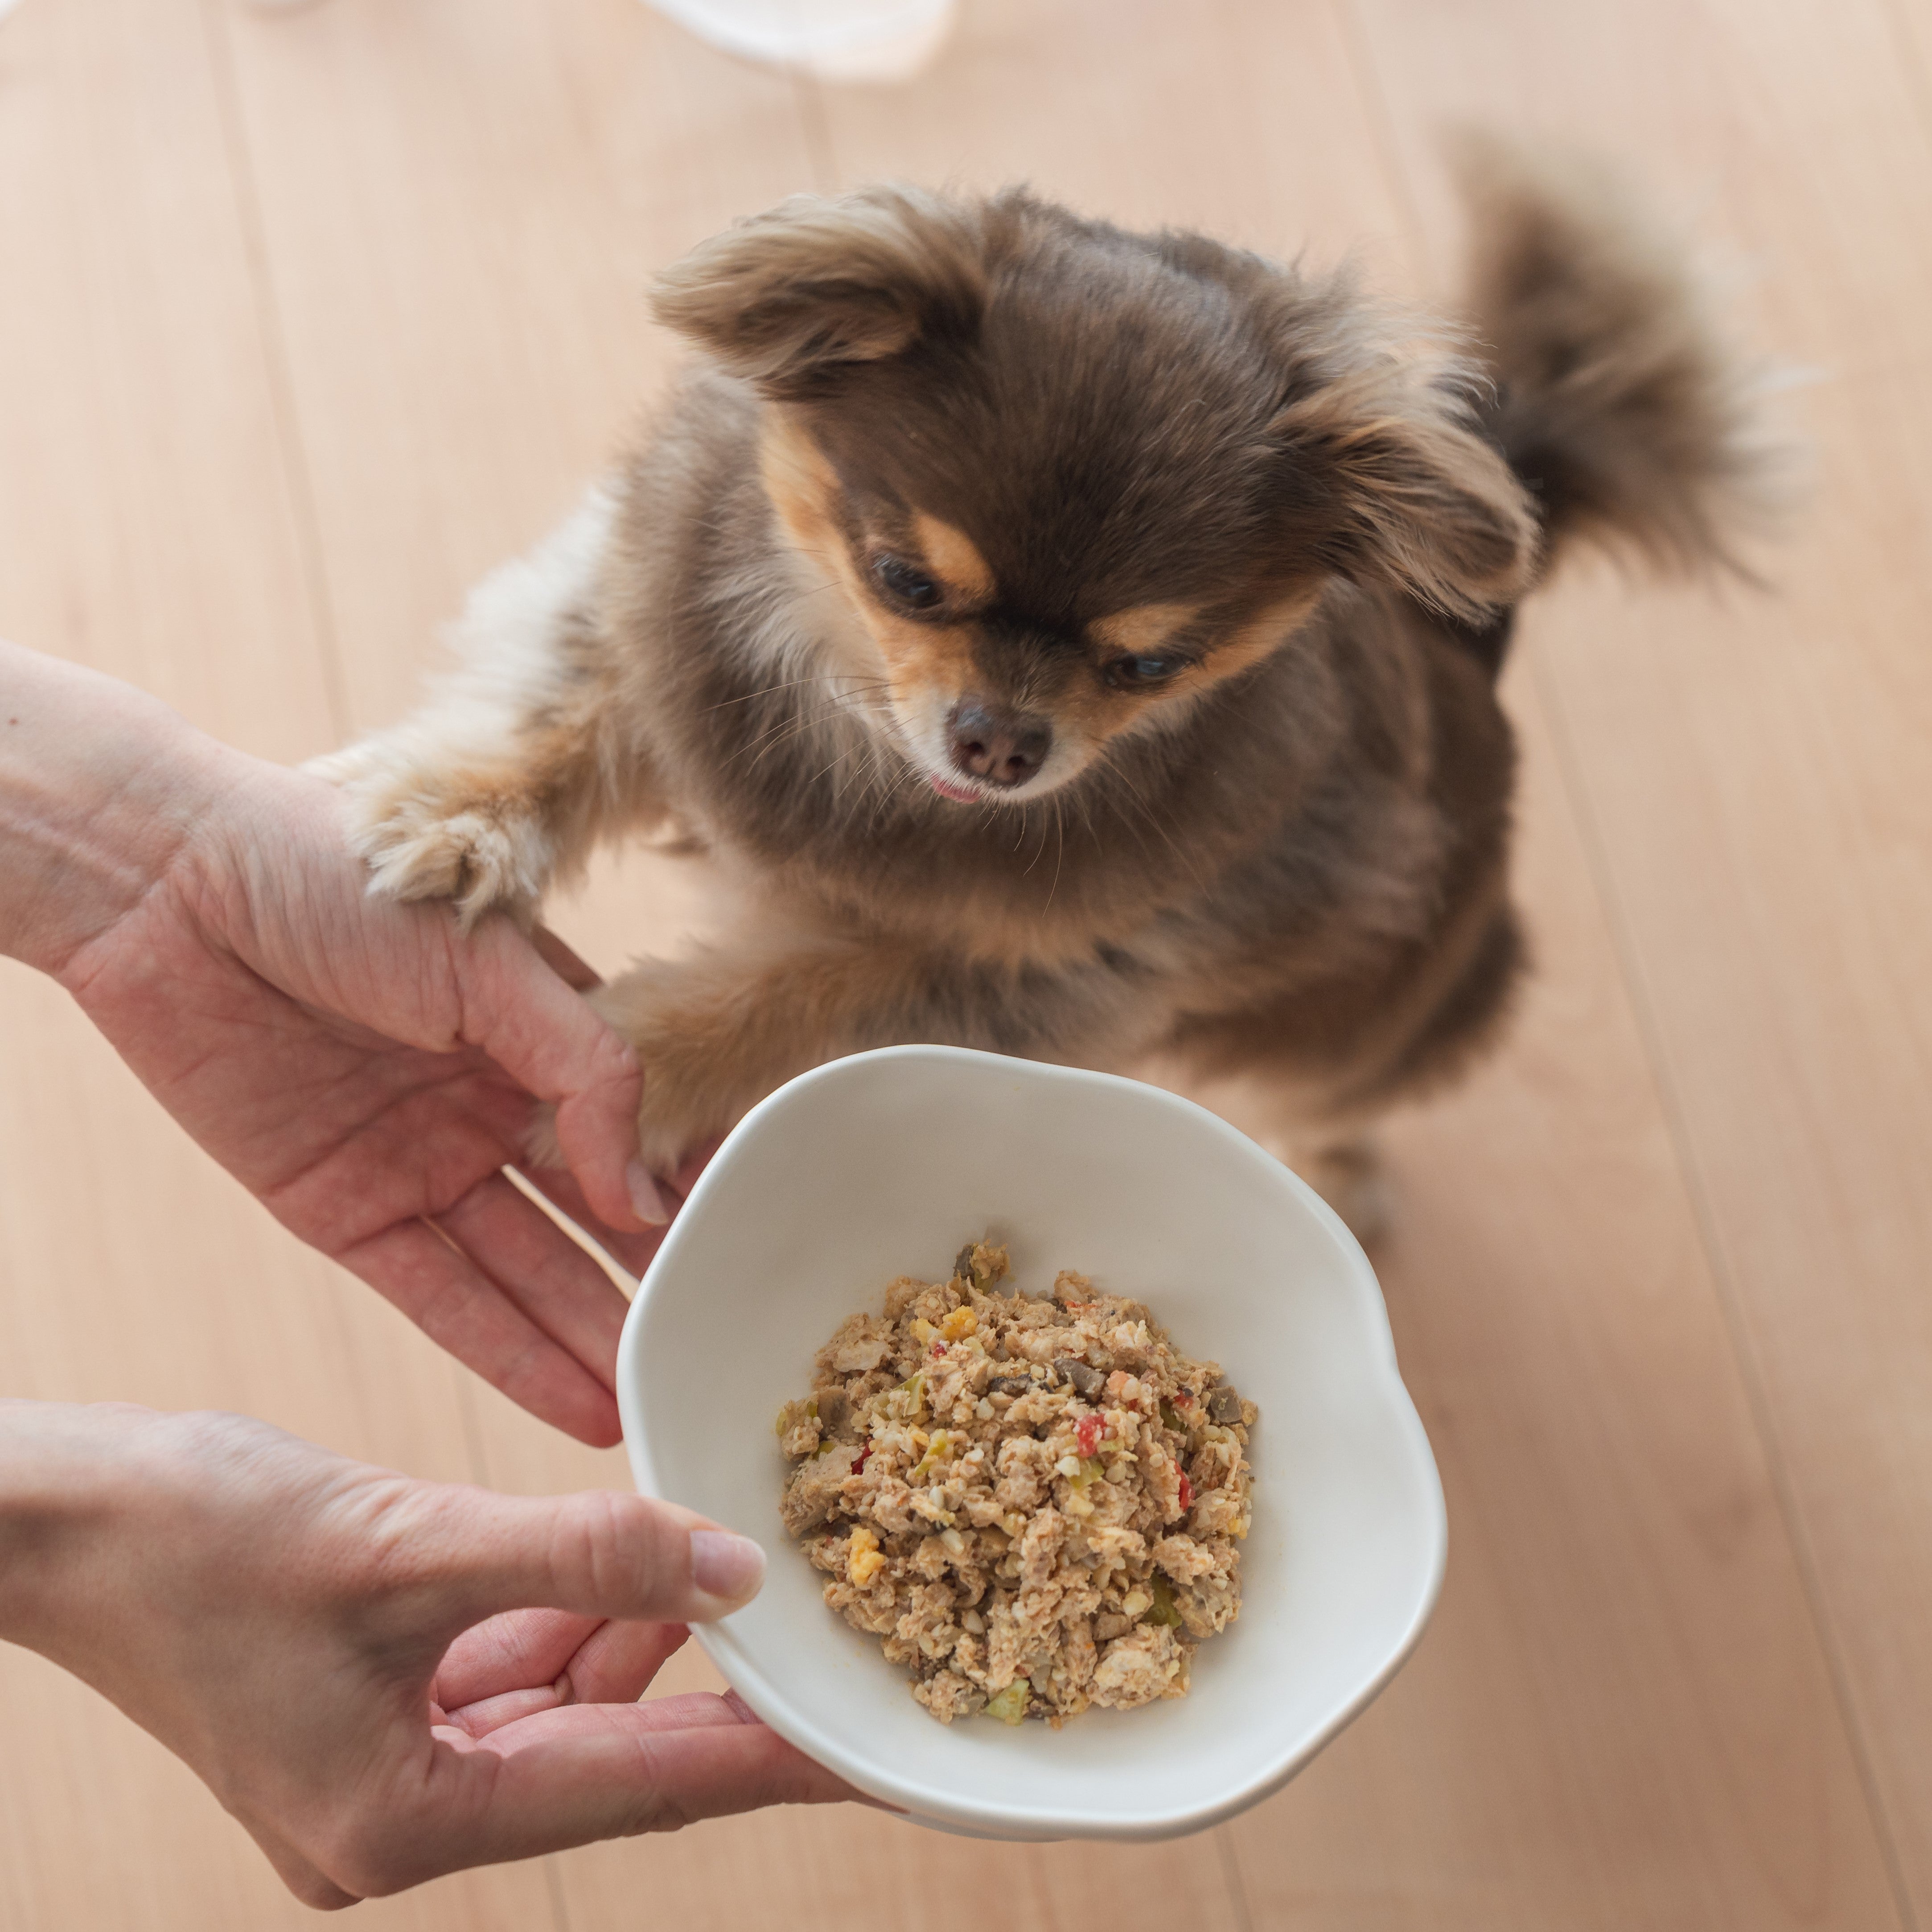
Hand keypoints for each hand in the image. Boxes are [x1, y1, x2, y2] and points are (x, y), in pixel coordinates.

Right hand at [0, 1402, 852, 1905]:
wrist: (55, 1521)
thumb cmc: (193, 1538)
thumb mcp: (405, 1541)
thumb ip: (581, 1557)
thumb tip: (731, 1570)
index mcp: (402, 1823)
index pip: (639, 1790)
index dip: (766, 1759)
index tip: (873, 1751)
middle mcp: (401, 1820)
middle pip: (610, 1760)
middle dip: (719, 1702)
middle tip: (836, 1654)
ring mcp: (386, 1766)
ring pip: (564, 1708)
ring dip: (644, 1640)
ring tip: (742, 1581)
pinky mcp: (375, 1706)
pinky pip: (511, 1672)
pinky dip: (575, 1619)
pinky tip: (632, 1567)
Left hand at [2, 642, 674, 1443]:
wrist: (169, 883)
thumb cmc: (339, 876)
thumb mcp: (492, 960)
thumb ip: (588, 1070)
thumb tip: (646, 1194)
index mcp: (542, 1029)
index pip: (646, 1123)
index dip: (699, 1185)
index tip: (764, 1246)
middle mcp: (493, 1105)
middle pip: (592, 1215)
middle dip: (656, 1281)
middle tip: (725, 1349)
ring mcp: (424, 1162)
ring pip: (529, 1272)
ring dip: (591, 1339)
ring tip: (660, 1402)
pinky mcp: (347, 1211)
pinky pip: (443, 1298)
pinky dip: (509, 1355)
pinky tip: (578, 1402)